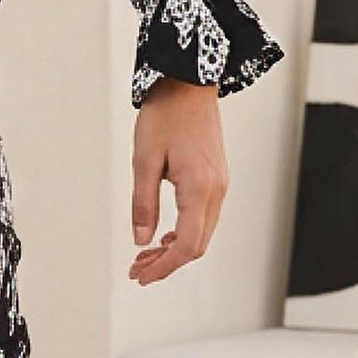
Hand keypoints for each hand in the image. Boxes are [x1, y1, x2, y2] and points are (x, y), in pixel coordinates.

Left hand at [129, 75, 227, 285]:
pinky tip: (162, 236)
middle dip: (167, 264)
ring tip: (144, 256)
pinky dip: (183, 233)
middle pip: (197, 246)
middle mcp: (216, 190)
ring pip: (201, 234)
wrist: (189, 82)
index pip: (186, 246)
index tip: (139, 276)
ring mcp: (220, 184)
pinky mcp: (216, 178)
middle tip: (136, 269)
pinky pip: (204, 218)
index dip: (163, 267)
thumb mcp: (143, 161)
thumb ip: (143, 204)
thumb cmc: (165, 115)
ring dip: (174, 250)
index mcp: (199, 189)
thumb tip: (141, 241)